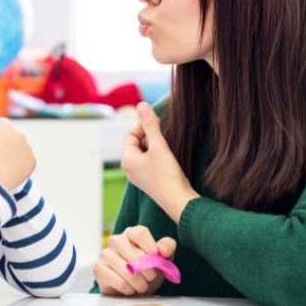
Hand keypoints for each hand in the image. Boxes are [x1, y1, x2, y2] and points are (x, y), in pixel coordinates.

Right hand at [0, 118, 34, 189]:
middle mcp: (19, 135)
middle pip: (13, 136)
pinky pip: (27, 161)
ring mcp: (27, 148)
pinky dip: (21, 164)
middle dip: (7, 142)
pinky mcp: (32, 161)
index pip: (2, 123)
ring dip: (15, 153)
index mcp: (5, 127)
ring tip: (4, 164)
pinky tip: (11, 170)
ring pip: (21, 148)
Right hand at [93, 226, 176, 295]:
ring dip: (139, 283)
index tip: (157, 259)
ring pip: (127, 271)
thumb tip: (163, 250)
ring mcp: (105, 254)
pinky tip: (130, 289)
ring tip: (142, 285)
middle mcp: (116, 240)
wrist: (133, 288)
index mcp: (131, 233)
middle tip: (151, 278)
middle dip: (148, 271)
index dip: (151, 248)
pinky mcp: (98, 268)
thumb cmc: (148, 269)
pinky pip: (118, 281)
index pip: (140, 233)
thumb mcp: (163, 257)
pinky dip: (128, 289)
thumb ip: (168, 247)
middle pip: (136, 255)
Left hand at [120, 102, 198, 221]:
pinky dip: (158, 156)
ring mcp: (139, 176)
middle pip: (136, 143)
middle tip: (163, 137)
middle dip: (149, 136)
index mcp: (127, 160)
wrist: (178, 201)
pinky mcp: (150, 180)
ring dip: (155, 145)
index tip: (157, 125)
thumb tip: (141, 104)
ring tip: (167, 148)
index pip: (130, 134)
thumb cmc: (167, 174)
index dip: (143, 126)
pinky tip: (169, 158)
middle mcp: (129, 169)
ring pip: (144, 152)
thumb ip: (150, 124)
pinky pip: (150, 161)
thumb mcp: (159, 145)